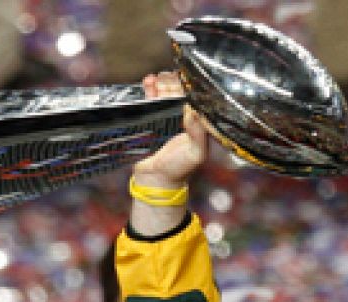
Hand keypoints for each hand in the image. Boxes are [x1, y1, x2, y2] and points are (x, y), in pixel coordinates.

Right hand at [131, 72, 207, 191]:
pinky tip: (148, 82)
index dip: (189, 87)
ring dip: (161, 83)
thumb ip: (198, 134)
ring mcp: (166, 117)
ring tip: (156, 78)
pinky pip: (150, 100)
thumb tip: (195, 110)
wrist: (154, 179)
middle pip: (178, 93)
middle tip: (166, 76)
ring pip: (164, 93)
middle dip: (172, 82)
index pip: (194, 99)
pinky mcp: (151, 119)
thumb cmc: (178, 169)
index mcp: (196, 124)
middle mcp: (182, 118)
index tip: (184, 78)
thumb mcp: (195, 153)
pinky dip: (149, 89)